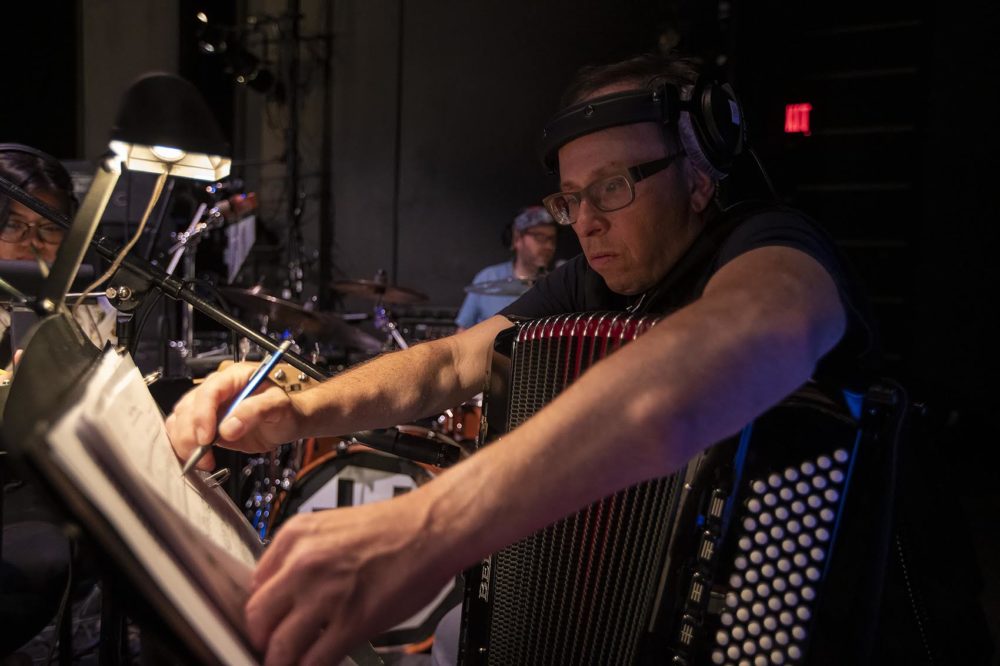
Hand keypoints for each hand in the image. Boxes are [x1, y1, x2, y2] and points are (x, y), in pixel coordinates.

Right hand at [165, 362, 304, 469]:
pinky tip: (196, 458)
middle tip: (203, 455)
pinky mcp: (204, 425)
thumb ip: (256, 411)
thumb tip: (228, 428)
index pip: (209, 391)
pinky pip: (182, 432)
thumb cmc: (285, 410)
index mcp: (234, 377)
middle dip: (190, 433)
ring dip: (184, 442)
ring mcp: (208, 407)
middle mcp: (216, 389)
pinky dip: (183, 446)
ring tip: (203, 460)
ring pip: (180, 420)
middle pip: (188, 407)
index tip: (207, 437)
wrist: (286, 423)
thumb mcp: (279, 406)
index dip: (203, 414)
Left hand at [246, 494, 453, 665]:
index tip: (267, 623)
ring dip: (281, 661)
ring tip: (290, 664)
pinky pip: (315, 661)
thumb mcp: (333, 527)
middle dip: (261, 639)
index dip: (261, 611)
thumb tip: (289, 589)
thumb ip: (304, 555)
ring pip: (279, 646)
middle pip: (257, 618)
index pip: (253, 585)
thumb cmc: (394, 528)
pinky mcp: (351, 621)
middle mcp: (303, 564)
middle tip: (270, 648)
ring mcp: (325, 594)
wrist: (432, 528)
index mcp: (295, 536)